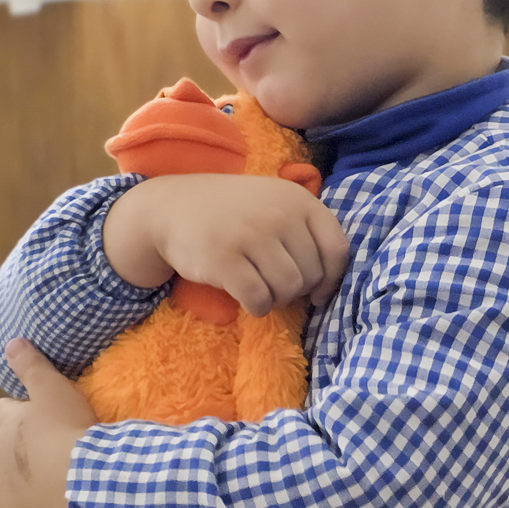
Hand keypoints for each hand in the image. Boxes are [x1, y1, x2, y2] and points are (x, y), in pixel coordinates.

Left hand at [0, 339, 96, 507]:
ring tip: (37, 483)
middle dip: (16, 449)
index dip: (18, 414)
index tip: (40, 416)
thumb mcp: (53, 387)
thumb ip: (31, 364)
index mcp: (3, 423)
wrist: (80, 479)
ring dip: (9, 483)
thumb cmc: (69, 429)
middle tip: (51, 449)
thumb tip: (11, 342)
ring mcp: (1, 492)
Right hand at [102, 175, 350, 316]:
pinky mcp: (225, 260)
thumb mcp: (275, 203)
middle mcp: (278, 214)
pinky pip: (259, 299)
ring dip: (278, 300)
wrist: (172, 208)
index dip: (332, 279)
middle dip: (298, 290)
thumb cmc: (232, 212)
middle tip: (275, 284)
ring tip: (262, 290)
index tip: (318, 292)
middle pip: (311, 274)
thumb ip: (306, 232)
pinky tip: (248, 299)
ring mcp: (251, 236)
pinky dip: (258, 308)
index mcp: (298, 199)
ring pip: (288, 289)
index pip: (337, 249)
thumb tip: (329, 286)